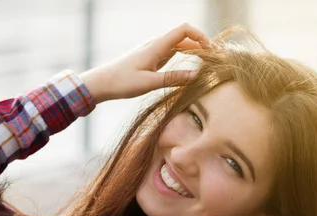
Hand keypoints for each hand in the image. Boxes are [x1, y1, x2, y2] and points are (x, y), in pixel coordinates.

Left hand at [79, 24, 209, 103]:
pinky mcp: (150, 57)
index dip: (200, 36)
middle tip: (214, 59)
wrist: (102, 83)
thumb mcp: (149, 83)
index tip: (210, 50)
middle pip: (184, 36)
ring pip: (178, 44)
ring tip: (206, 63)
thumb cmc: (122, 82)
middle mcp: (155, 44)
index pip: (184, 29)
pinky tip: (189, 67)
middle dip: (201, 44)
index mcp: (156, 46)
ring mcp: (153, 50)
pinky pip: (171, 52)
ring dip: (193, 50)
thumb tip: (196, 76)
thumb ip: (173, 79)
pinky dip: (183, 56)